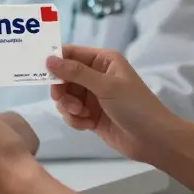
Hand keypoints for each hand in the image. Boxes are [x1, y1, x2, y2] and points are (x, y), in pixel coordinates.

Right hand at [46, 46, 174, 163]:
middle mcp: (96, 75)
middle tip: (63, 100)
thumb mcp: (106, 86)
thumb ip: (76, 73)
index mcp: (103, 60)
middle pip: (63, 76)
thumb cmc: (135, 107)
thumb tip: (49, 60)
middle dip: (61, 90)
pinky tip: (87, 125)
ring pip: (65, 96)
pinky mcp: (90, 115)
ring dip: (68, 107)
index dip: (55, 60)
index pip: (71, 53)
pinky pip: (71, 113)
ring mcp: (93, 96)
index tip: (39, 70)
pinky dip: (74, 119)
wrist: (154, 140)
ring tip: (82, 115)